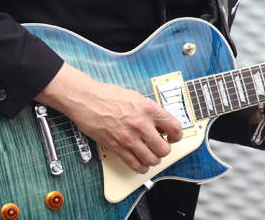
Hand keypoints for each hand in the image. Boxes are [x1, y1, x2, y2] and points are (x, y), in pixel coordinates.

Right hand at [36, 63, 183, 173]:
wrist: (87, 99)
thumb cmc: (108, 96)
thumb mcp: (137, 97)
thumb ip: (150, 111)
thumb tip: (160, 123)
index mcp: (149, 109)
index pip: (174, 127)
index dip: (177, 135)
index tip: (174, 137)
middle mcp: (141, 124)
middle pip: (164, 148)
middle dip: (165, 150)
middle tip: (160, 146)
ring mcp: (129, 137)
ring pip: (151, 159)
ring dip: (153, 160)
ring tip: (151, 155)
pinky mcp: (117, 147)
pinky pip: (134, 164)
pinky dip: (140, 167)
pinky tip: (141, 164)